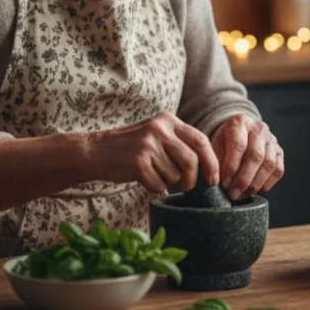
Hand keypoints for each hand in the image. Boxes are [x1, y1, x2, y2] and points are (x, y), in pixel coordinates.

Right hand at [91, 112, 218, 194]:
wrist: (95, 151)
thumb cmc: (130, 148)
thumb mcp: (156, 135)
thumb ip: (179, 144)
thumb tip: (208, 168)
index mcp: (168, 120)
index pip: (201, 140)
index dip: (211, 161)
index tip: (214, 178)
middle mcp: (160, 129)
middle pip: (191, 160)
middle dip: (192, 180)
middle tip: (186, 188)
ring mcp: (148, 144)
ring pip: (175, 175)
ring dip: (168, 184)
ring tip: (155, 176)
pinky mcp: (138, 162)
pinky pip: (158, 185)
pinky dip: (154, 188)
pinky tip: (144, 180)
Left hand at [210, 114, 283, 199]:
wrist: (239, 135)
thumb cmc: (224, 142)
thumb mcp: (214, 145)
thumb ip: (215, 160)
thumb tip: (217, 181)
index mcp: (240, 122)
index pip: (238, 145)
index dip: (231, 167)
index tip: (223, 183)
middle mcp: (259, 128)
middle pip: (256, 156)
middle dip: (243, 179)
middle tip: (233, 194)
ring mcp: (272, 140)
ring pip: (269, 164)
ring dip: (254, 184)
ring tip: (241, 195)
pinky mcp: (279, 152)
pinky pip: (278, 171)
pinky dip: (266, 184)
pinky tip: (254, 191)